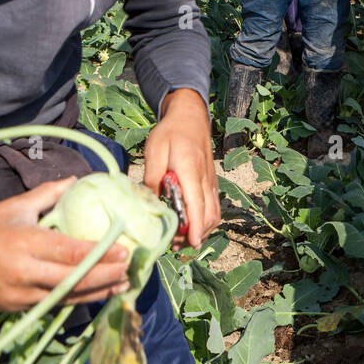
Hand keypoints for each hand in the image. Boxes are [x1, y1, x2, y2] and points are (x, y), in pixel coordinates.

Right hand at [0, 179, 130, 311]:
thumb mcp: (15, 207)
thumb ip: (49, 195)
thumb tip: (78, 180)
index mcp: (24, 243)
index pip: (70, 252)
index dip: (101, 254)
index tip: (125, 250)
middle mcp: (22, 272)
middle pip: (74, 279)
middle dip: (106, 276)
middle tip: (131, 270)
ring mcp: (17, 294)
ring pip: (66, 297)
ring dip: (97, 293)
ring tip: (123, 286)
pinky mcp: (13, 308)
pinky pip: (51, 305)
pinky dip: (76, 300)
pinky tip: (96, 295)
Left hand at [145, 88, 221, 249]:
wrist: (191, 117)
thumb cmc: (171, 132)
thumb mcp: (155, 150)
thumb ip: (153, 176)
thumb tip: (149, 202)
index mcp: (190, 170)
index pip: (196, 204)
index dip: (195, 226)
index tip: (192, 243)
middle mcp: (205, 179)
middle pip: (208, 215)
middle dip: (195, 234)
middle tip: (175, 245)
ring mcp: (211, 182)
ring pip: (214, 214)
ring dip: (202, 230)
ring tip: (182, 239)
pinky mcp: (211, 183)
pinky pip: (213, 207)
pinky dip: (205, 221)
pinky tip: (191, 226)